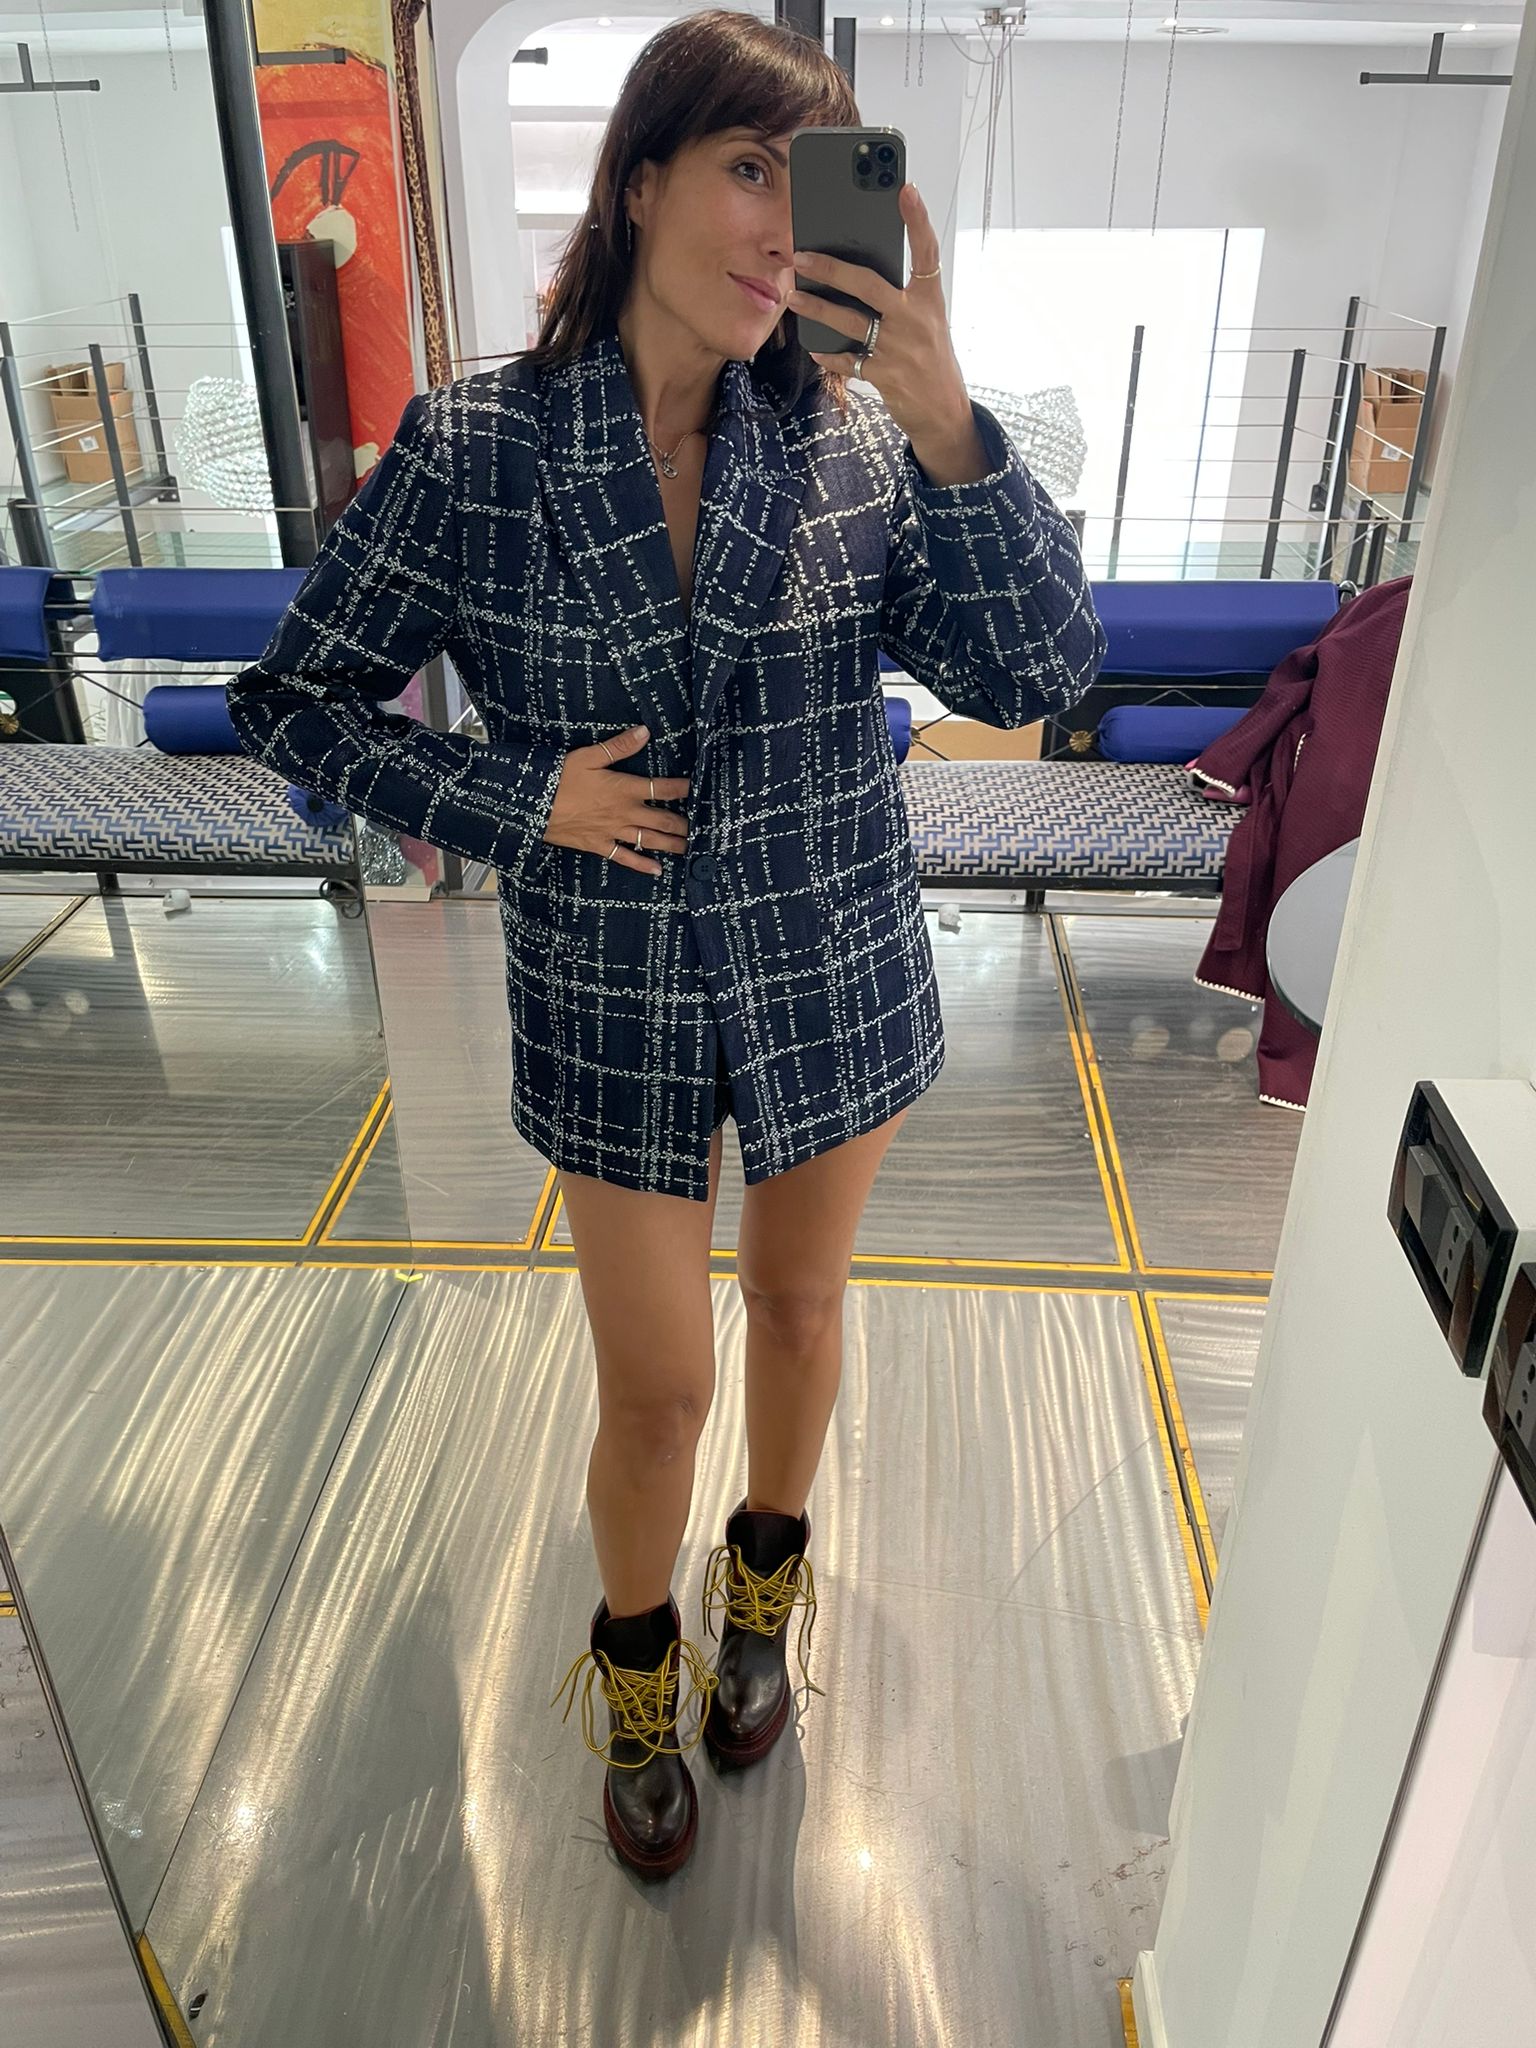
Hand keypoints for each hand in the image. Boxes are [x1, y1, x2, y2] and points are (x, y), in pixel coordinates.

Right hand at [543, 723, 689, 876]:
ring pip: (650, 841)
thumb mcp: (588, 756)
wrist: (532, 806)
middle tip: (702, 827)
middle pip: (663, 820)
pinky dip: (643, 865)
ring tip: (690, 848)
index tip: (698, 789)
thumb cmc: (559, 778)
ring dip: (672, 845)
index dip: (682, 789)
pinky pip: (625, 858)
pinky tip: (657, 870)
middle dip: (684, 824)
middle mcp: (625, 813)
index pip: (663, 789)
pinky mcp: (599, 845)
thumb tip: (645, 732)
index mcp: (625, 788)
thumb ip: (619, 746)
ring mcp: (613, 832)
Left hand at [789, 184, 988, 485]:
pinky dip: (829, 355)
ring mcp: (901, 349)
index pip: (926, 252)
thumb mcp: (928, 323)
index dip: (917, 220)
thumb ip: (902, 298)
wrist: (944, 413)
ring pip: (850, 322)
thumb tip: (858, 274)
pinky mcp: (887, 376)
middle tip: (801, 257)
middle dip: (831, 269)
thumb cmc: (930, 359)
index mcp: (930, 300)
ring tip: (792, 297)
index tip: (906, 188)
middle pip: (868, 285)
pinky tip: (814, 347)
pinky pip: (849, 361)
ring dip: (816, 309)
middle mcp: (916, 320)